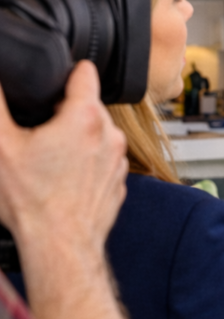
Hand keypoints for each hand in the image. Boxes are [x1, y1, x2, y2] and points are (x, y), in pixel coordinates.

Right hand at [0, 61, 130, 318]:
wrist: (61, 247)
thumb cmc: (33, 202)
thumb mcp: (0, 146)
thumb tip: (0, 82)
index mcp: (85, 117)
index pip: (85, 72)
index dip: (66, 71)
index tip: (54, 77)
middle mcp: (110, 135)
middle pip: (87, 106)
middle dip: (63, 112)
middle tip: (37, 133)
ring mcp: (118, 159)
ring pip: (96, 134)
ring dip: (75, 139)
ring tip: (47, 160)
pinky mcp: (118, 181)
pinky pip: (101, 160)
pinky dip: (86, 163)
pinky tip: (62, 179)